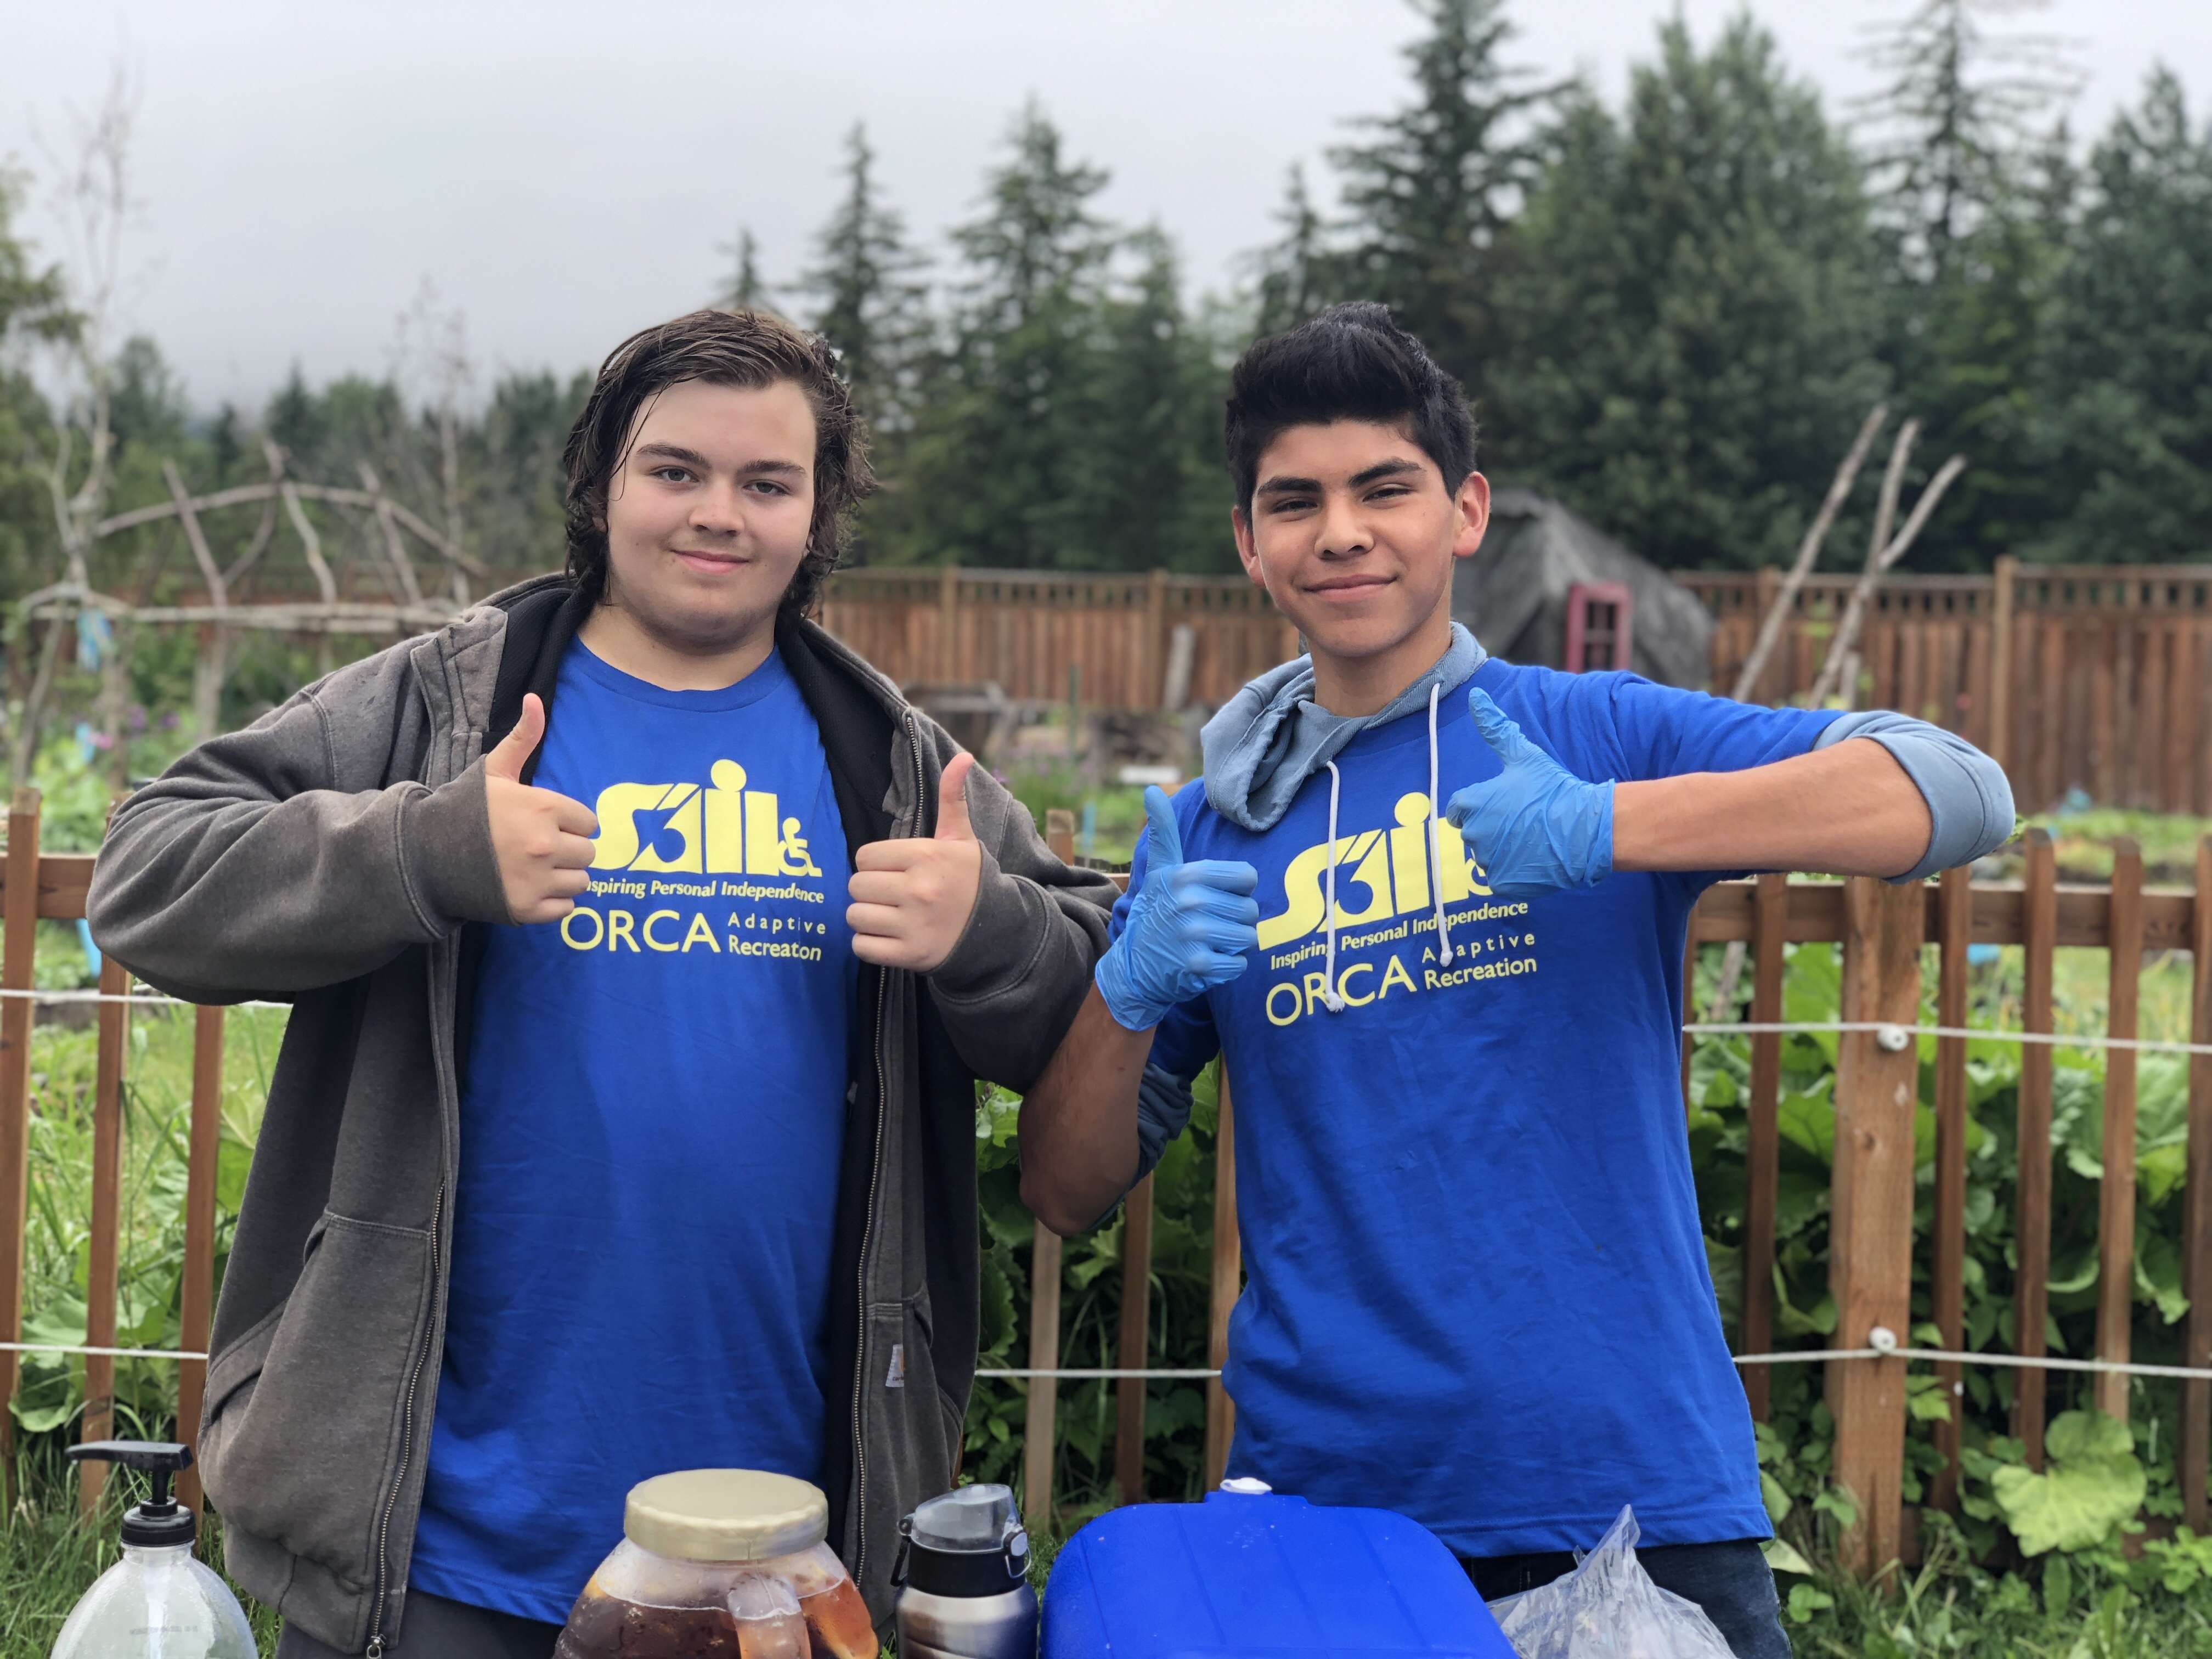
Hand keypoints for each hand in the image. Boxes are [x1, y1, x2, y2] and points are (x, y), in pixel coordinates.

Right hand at [484, 694, 599, 923]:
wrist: (425, 855)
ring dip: (564, 877)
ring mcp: (536, 880)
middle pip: (588, 853)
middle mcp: (545, 845)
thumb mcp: (493, 771)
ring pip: (581, 882)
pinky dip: (553, 903)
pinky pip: (566, 909)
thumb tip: (536, 699)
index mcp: (544, 808)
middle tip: (540, 848)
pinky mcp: (527, 910)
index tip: (546, 824)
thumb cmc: (464, 810)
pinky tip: (530, 889)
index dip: (569, 823)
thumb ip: (523, 738)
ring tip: (537, 869)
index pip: (588, 822)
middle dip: (569, 850)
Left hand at [848, 753, 985, 971]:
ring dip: (867, 917)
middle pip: (856, 886)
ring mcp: (913, 925)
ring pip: (856, 916)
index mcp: (926, 857)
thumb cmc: (970, 880)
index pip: (864, 857)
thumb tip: (964, 756)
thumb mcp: (961, 839)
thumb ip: (952, 798)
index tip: (895, 870)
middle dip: (869, 890)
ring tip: (889, 915)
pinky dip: (869, 944)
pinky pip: (862, 946)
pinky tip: (889, 937)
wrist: (997, 929)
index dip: (875, 863)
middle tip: (890, 894)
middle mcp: (918, 890)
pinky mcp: (910, 955)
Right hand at [1093, 786, 1258, 1031]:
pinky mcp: (1199, 965)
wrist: (1134, 967)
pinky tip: (1205, 961)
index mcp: (1187, 874)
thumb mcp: (1159, 872)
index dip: (1236, 890)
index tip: (1213, 897)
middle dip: (1234, 920)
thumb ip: (1163, 832)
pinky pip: (1240, 964)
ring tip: (1206, 942)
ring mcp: (1195, 934)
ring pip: (1249, 937)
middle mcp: (1191, 901)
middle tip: (1207, 925)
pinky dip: (1227, 966)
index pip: (1247, 877)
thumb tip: (1152, 789)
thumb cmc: (1155, 913)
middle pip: (1251, 910)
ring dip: (1232, 944)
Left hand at [1445, 687, 1613, 897]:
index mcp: (1473, 804)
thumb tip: (1476, 696)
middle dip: (1492, 828)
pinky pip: (1499, 879)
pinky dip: (1514, 872)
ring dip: (1503, 850)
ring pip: (1486, 857)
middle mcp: (1473, 835)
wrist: (1585, 830)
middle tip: (1524, 821)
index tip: (1502, 806)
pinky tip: (1534, 859)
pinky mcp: (1502, 885)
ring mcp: (1487, 862)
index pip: (1458, 809)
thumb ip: (1495, 728)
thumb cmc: (1554, 789)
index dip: (1479, 806)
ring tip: (1532, 840)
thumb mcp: (1523, 755)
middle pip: (1472, 833)